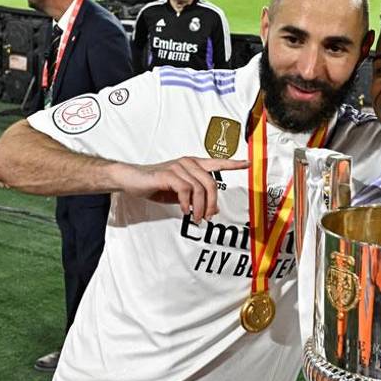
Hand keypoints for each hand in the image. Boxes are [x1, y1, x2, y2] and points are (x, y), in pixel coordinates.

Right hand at [119, 157, 247, 219]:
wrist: (132, 180)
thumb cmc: (156, 185)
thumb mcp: (181, 195)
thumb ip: (197, 198)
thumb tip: (213, 210)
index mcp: (193, 165)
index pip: (217, 162)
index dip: (233, 163)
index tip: (248, 163)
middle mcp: (188, 163)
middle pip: (211, 183)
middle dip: (211, 203)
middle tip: (207, 218)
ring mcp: (178, 166)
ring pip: (199, 188)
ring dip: (199, 207)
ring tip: (195, 218)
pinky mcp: (168, 174)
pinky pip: (185, 189)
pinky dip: (187, 203)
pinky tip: (184, 210)